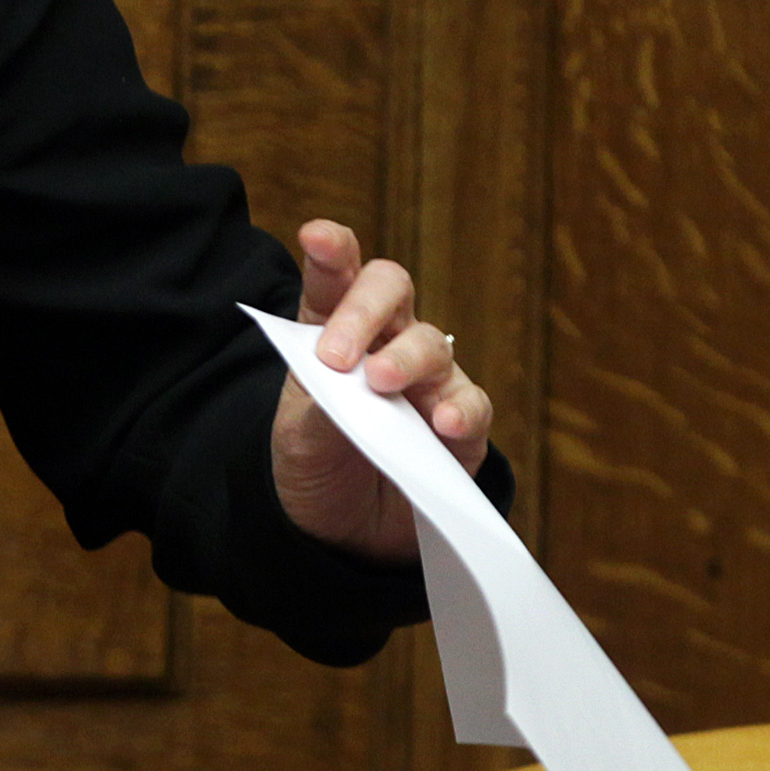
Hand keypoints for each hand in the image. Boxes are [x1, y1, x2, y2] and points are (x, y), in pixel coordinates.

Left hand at [267, 220, 493, 563]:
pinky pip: (471, 404)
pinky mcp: (461, 427)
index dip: (331, 254)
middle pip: (391, 290)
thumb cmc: (317, 465)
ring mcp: (427, 381)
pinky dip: (459, 409)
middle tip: (337, 355)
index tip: (317, 238)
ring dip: (406, 359)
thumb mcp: (297, 439)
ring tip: (381, 384)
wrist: (342, 532)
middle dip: (366, 307)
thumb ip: (317, 408)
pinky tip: (441, 423)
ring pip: (432, 343)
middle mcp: (385, 343)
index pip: (334, 281)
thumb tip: (346, 384)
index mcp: (332, 333)